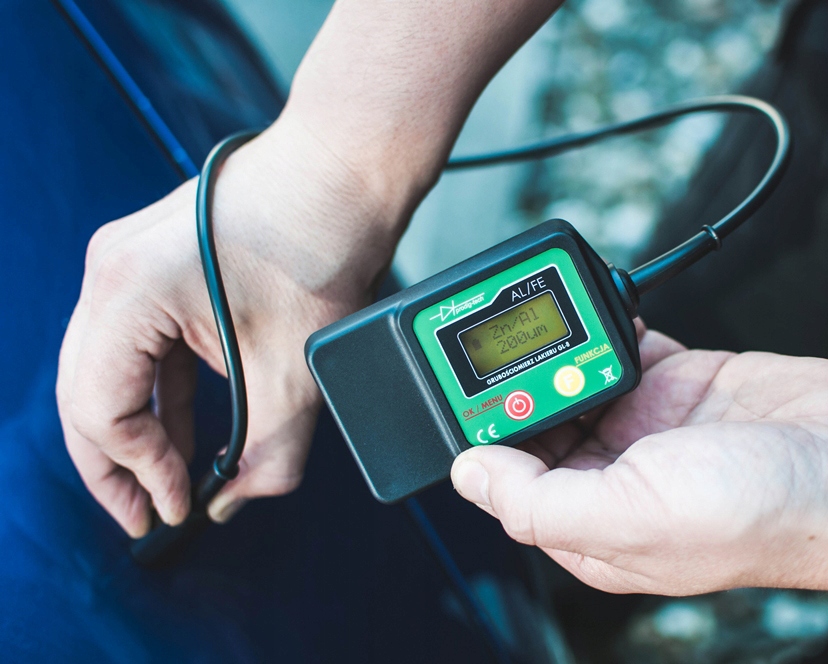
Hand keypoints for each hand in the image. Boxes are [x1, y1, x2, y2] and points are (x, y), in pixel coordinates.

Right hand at [56, 117, 413, 536]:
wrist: (345, 170)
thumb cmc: (320, 243)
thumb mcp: (296, 371)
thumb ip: (267, 455)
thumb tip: (234, 503)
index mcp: (126, 291)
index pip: (99, 410)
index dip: (136, 471)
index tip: (175, 506)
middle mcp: (111, 272)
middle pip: (86, 392)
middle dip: (117, 463)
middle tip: (147, 515)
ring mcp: (130, 263)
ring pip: (108, 371)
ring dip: (138, 431)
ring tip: (169, 483)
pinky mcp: (160, 265)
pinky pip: (140, 345)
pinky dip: (159, 393)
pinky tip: (185, 432)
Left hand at [451, 323, 827, 597]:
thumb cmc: (759, 511)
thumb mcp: (631, 518)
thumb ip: (539, 500)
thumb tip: (468, 472)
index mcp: (592, 525)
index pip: (512, 481)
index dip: (483, 436)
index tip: (462, 389)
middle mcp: (616, 478)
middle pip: (541, 423)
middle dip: (520, 384)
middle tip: (501, 340)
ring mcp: (649, 427)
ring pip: (579, 378)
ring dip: (560, 350)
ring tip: (543, 319)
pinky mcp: (680, 382)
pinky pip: (625, 345)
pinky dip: (608, 326)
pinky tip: (596, 310)